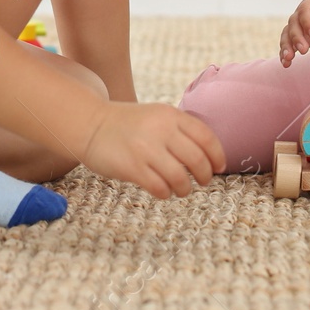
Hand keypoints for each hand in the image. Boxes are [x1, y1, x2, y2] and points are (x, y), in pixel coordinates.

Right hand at [82, 102, 225, 198]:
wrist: (90, 124)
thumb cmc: (128, 124)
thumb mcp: (157, 115)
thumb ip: (180, 129)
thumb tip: (208, 156)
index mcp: (170, 115)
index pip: (206, 137)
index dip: (217, 156)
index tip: (218, 167)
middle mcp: (161, 130)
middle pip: (198, 160)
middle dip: (205, 176)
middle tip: (203, 181)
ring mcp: (146, 149)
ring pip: (180, 178)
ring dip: (185, 188)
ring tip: (181, 189)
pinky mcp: (132, 167)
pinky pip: (160, 188)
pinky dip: (166, 193)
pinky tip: (163, 191)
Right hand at [279, 0, 309, 66]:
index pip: (305, 11)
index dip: (308, 23)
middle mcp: (301, 13)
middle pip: (294, 24)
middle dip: (296, 37)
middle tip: (303, 50)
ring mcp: (298, 26)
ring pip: (287, 34)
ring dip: (286, 46)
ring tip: (288, 59)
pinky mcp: (300, 37)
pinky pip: (289, 43)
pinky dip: (286, 53)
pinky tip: (286, 63)